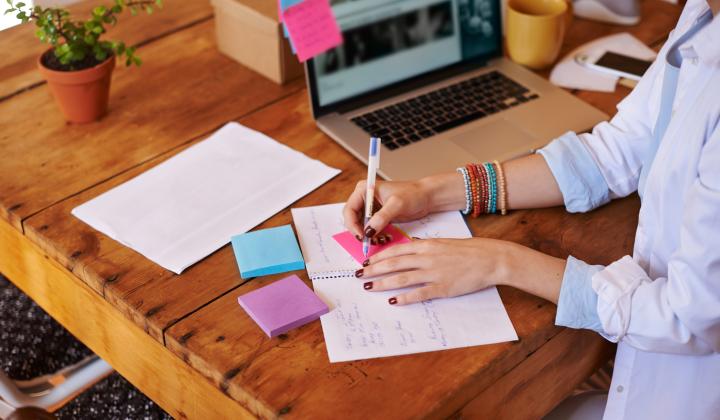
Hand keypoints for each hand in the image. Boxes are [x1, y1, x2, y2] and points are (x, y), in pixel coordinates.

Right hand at [343, 173, 466, 238]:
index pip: (349, 210)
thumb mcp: (397, 204)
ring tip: (380, 240)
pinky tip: (384, 238)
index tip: (362, 236)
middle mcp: (364, 198)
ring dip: (368, 236)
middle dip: (360, 232)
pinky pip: (370, 229)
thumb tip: (368, 231)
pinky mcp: (378, 216)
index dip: (352, 225)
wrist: (426, 197)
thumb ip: (382, 217)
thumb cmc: (413, 194)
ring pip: (361, 226)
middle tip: (370, 242)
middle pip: (352, 219)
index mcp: (364, 190)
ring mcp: (370, 208)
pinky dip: (375, 236)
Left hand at [354, 238, 565, 304]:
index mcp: (427, 245)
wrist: (490, 258)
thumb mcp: (444, 242)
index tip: (366, 262)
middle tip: (358, 276)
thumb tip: (411, 248)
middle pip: (393, 264)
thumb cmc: (468, 250)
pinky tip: (393, 301)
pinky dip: (404, 297)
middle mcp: (426, 258)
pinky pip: (418, 294)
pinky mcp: (442, 287)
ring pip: (401, 278)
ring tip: (369, 288)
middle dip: (373, 270)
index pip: (396, 250)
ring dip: (382, 283)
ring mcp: (433, 273)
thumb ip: (426, 246)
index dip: (379, 256)